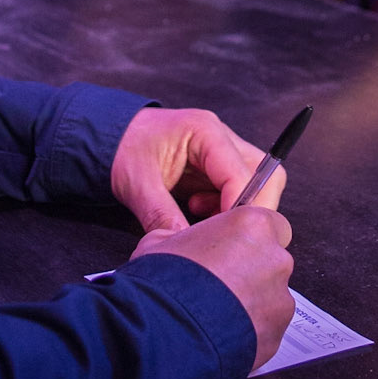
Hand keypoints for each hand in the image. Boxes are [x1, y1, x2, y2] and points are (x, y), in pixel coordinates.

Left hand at [111, 105, 286, 235]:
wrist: (112, 137)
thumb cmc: (124, 150)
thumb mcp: (137, 184)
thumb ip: (162, 215)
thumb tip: (184, 247)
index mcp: (205, 131)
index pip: (242, 173)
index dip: (238, 209)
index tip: (222, 237)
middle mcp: (223, 137)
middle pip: (265, 177)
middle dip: (248, 211)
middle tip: (220, 232)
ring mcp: (225, 150)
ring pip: (258, 185)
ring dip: (237, 209)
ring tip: (199, 216)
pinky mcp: (220, 166)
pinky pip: (240, 190)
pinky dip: (226, 208)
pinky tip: (197, 211)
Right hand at [132, 209, 294, 370]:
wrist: (166, 331)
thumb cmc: (165, 284)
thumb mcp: (160, 241)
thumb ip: (182, 236)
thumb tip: (176, 239)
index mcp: (253, 226)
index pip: (270, 224)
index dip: (249, 239)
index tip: (232, 249)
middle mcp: (275, 259)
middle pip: (272, 262)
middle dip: (251, 272)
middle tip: (220, 283)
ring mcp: (280, 299)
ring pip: (271, 298)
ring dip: (251, 304)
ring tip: (217, 314)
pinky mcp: (277, 334)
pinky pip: (267, 329)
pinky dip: (250, 331)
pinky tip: (222, 334)